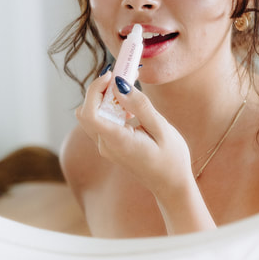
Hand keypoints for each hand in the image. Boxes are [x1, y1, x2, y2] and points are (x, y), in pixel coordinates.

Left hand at [76, 72, 214, 233]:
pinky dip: (110, 107)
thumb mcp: (162, 129)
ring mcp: (105, 146)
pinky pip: (102, 121)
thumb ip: (140, 106)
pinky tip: (129, 104)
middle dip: (100, 90)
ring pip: (92, 115)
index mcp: (117, 142)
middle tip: (122, 76)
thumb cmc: (171, 158)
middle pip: (87, 111)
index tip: (111, 75)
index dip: (94, 90)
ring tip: (129, 86)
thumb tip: (119, 85)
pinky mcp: (109, 145)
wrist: (170, 184)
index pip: (89, 113)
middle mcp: (105, 145)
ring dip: (106, 97)